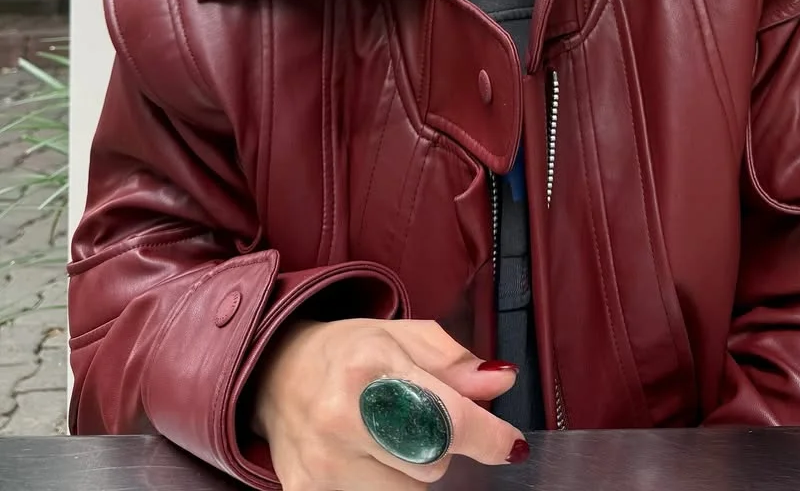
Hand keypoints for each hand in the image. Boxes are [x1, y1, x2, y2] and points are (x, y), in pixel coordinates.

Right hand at [251, 317, 525, 490]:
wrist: (274, 372)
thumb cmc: (346, 350)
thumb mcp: (402, 336)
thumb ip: (455, 362)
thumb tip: (501, 382)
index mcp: (368, 368)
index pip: (445, 417)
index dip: (488, 436)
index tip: (512, 445)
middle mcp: (341, 418)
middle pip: (433, 463)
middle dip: (439, 444)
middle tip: (416, 416)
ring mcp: (322, 465)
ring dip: (411, 469)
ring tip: (385, 435)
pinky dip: (384, 483)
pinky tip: (366, 457)